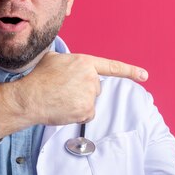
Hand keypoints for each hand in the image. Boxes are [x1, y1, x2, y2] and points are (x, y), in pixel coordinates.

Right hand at [0, 52, 147, 138]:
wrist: (30, 97)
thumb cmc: (38, 78)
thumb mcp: (54, 59)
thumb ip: (69, 61)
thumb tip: (70, 65)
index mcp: (85, 62)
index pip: (112, 67)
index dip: (130, 71)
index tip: (144, 75)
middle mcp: (90, 78)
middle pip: (95, 88)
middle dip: (82, 91)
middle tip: (63, 91)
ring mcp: (89, 95)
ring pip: (90, 102)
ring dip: (78, 102)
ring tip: (60, 99)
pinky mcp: (86, 110)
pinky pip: (87, 114)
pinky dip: (77, 114)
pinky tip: (64, 109)